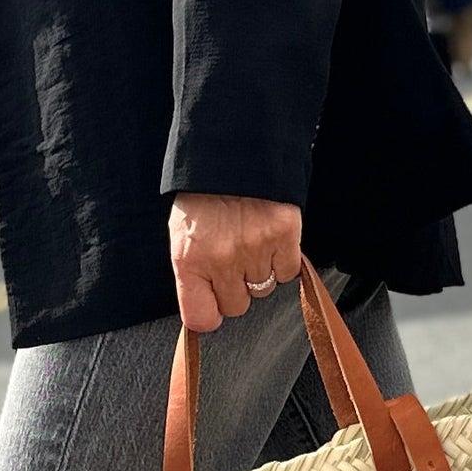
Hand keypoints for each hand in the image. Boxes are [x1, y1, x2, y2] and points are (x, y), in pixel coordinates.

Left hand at [169, 193, 302, 333]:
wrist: (232, 152)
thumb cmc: (204, 194)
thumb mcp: (182, 233)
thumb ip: (192, 272)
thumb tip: (203, 305)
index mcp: (189, 260)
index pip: (201, 318)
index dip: (210, 313)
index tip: (213, 304)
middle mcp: (222, 260)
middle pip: (237, 306)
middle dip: (236, 288)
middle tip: (233, 259)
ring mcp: (255, 249)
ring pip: (264, 289)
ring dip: (259, 271)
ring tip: (249, 241)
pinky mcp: (284, 236)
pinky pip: (288, 272)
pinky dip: (282, 260)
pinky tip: (269, 239)